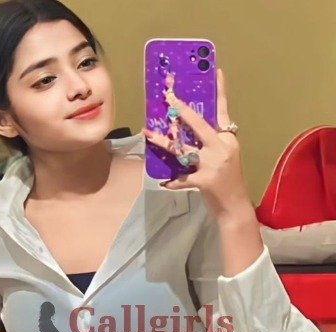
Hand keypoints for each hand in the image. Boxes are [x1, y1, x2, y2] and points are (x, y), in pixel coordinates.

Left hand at [143, 69, 249, 218]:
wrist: (234, 207)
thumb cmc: (227, 181)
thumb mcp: (225, 156)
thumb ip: (210, 143)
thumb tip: (188, 129)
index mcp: (228, 140)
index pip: (223, 111)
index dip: (220, 92)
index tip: (217, 72)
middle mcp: (221, 148)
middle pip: (199, 125)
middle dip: (182, 111)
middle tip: (169, 97)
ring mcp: (213, 164)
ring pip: (183, 149)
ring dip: (163, 142)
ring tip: (147, 134)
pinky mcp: (205, 181)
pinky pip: (182, 179)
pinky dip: (173, 181)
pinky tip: (164, 182)